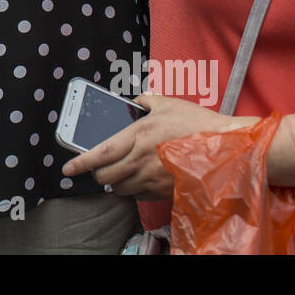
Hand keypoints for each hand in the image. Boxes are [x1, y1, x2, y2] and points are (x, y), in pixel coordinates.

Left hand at [60, 95, 253, 200]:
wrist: (226, 148)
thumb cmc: (198, 124)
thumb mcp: (169, 103)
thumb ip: (146, 99)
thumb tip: (136, 99)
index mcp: (138, 136)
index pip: (101, 153)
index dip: (81, 162)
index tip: (68, 168)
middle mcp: (141, 161)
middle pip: (106, 176)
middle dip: (98, 172)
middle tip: (99, 166)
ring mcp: (152, 179)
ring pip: (120, 188)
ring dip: (115, 182)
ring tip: (120, 171)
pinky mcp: (164, 191)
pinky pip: (138, 195)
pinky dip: (133, 189)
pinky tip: (139, 178)